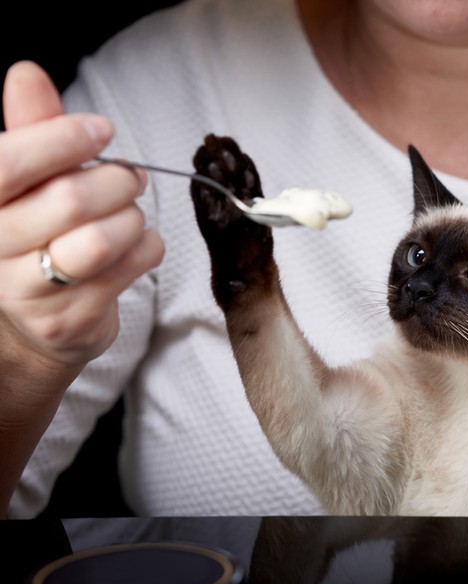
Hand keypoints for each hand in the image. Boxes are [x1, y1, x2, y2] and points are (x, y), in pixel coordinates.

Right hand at [0, 61, 164, 369]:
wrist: (37, 319)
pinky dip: (148, 246)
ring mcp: (30, 292)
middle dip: (116, 180)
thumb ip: (31, 129)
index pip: (8, 164)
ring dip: (132, 218)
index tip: (100, 129)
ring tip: (129, 213)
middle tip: (131, 178)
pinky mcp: (70, 320)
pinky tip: (136, 245)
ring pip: (102, 240)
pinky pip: (131, 267)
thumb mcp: (28, 180)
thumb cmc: (38, 235)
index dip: (60, 139)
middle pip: (69, 201)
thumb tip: (26, 72)